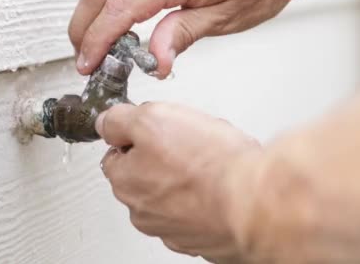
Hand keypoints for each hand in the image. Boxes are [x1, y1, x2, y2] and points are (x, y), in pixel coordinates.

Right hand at [69, 0, 302, 77]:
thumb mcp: (230, 16)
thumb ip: (185, 34)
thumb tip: (155, 59)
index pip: (120, 6)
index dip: (97, 39)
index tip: (88, 63)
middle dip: (82, 27)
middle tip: (84, 58)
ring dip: (90, 12)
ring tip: (95, 45)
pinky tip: (113, 20)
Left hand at [96, 102, 263, 261]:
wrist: (253, 203)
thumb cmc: (208, 164)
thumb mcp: (152, 118)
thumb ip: (119, 120)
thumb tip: (106, 122)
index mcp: (125, 181)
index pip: (117, 155)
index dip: (137, 136)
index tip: (157, 130)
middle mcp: (143, 212)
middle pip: (145, 176)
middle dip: (164, 158)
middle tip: (190, 143)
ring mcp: (173, 230)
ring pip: (173, 195)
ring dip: (187, 180)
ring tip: (212, 163)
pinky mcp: (202, 240)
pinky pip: (199, 213)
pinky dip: (207, 200)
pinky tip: (223, 185)